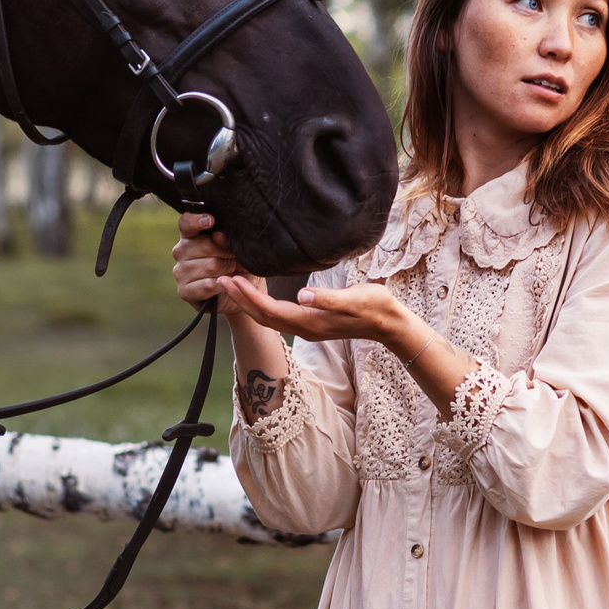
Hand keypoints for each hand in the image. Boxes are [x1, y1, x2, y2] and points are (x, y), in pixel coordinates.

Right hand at [172, 212, 260, 313]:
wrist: (238, 292)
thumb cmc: (236, 264)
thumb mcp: (235, 248)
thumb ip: (226, 239)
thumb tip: (217, 235)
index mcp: (190, 236)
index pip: (186, 223)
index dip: (196, 220)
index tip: (211, 220)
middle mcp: (180, 251)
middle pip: (205, 245)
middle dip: (226, 253)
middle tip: (234, 260)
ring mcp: (179, 271)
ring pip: (210, 266)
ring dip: (226, 270)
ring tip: (230, 273)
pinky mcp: (184, 291)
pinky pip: (207, 285)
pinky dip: (221, 286)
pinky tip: (224, 285)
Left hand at [211, 274, 425, 356]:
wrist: (389, 324)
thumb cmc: (374, 307)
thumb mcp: (354, 299)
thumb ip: (328, 299)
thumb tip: (302, 295)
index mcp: (310, 322)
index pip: (271, 310)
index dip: (248, 297)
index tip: (229, 281)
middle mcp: (304, 328)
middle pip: (264, 316)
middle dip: (240, 300)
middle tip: (219, 280)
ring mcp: (308, 328)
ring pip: (270, 317)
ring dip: (249, 302)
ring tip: (231, 285)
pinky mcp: (312, 323)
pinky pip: (279, 315)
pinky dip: (262, 304)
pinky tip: (258, 292)